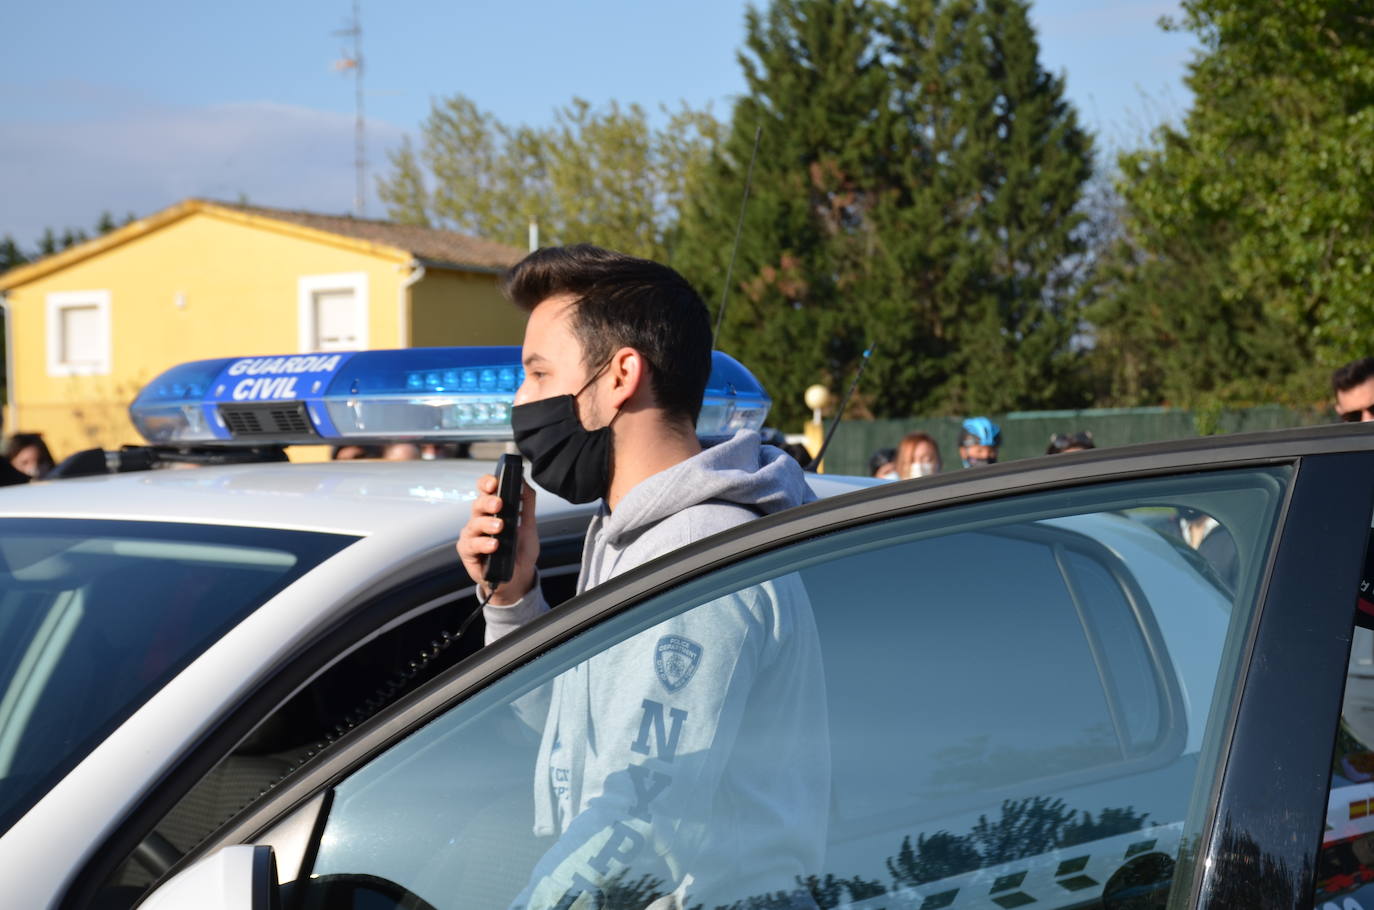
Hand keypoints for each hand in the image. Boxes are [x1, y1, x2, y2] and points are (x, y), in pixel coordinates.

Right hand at [456, 473, 538, 604]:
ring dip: (487, 524)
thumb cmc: (519, 550)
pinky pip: (471, 545)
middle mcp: (480, 519)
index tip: (495, 482)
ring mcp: (472, 535)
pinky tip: (493, 545)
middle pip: (478, 504)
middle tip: (499, 504)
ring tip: (499, 527)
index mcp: (492, 510)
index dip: (487, 483)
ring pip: (474, 524)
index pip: (485, 490)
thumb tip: (524, 482)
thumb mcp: (529, 525)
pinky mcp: (468, 552)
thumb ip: (527, 503)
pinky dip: (483, 544)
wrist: (518, 577)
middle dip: (488, 502)